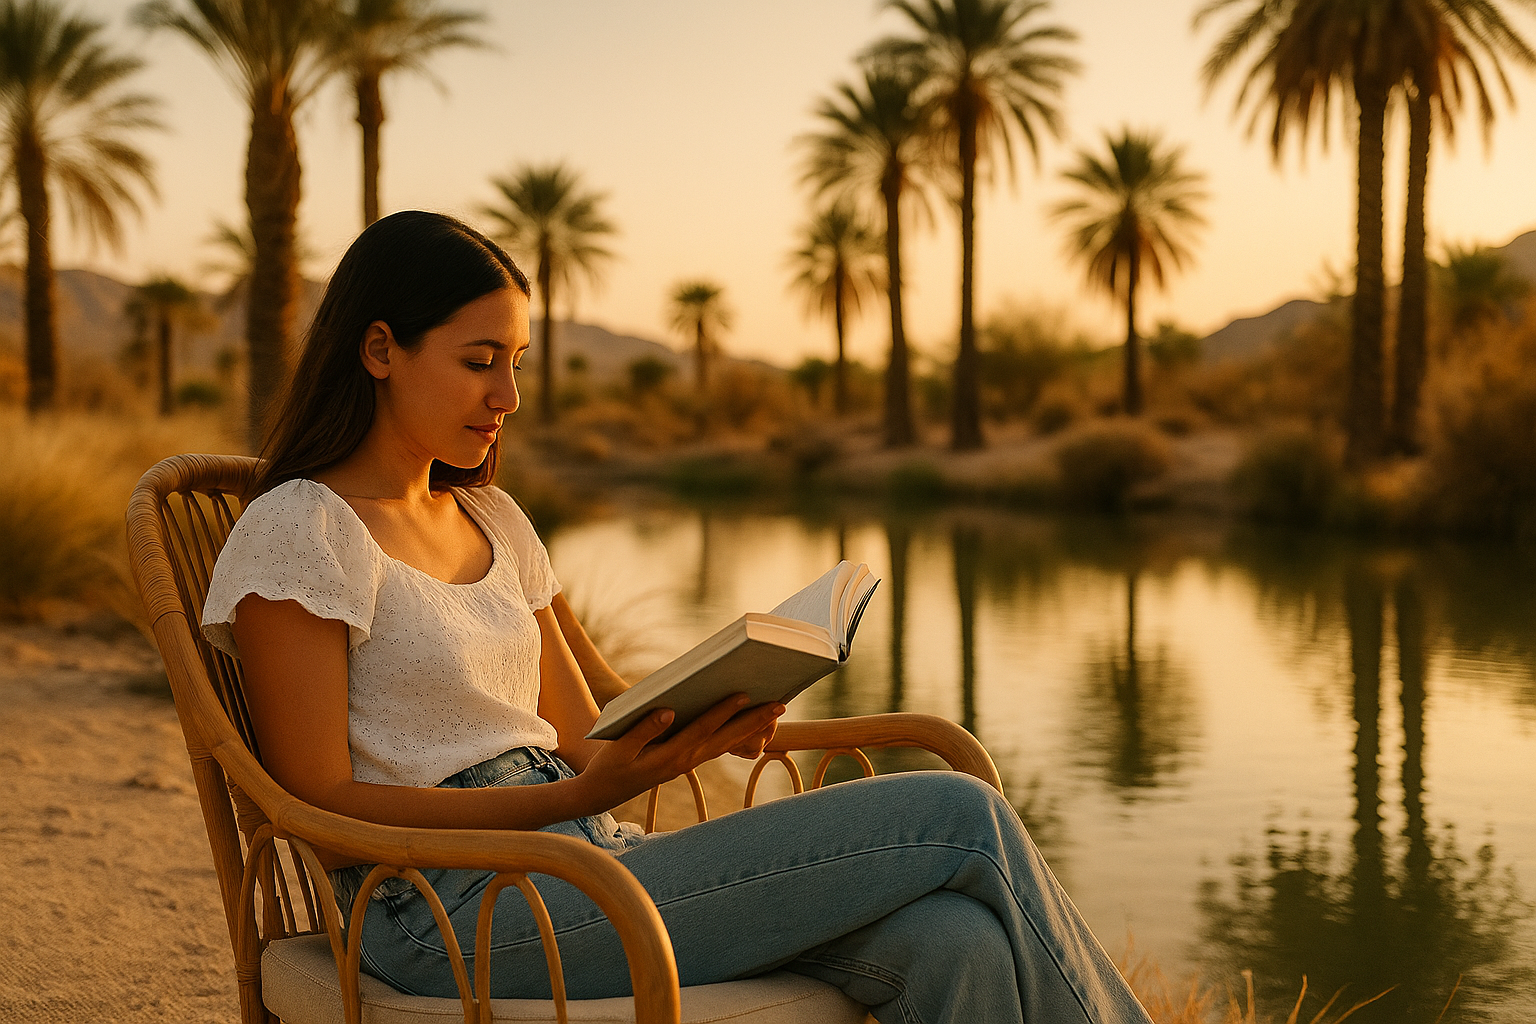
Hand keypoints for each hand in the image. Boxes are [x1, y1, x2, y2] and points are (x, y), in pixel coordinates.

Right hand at [576, 693, 781, 809]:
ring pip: (727, 743)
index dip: (723, 712)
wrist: (603, 792)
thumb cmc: (609, 767)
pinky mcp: (687, 760)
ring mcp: (689, 762)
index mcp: (671, 757)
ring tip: (775, 710)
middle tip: (781, 704)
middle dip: (755, 721)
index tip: (743, 695)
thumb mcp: (618, 750)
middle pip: (727, 738)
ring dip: (752, 727)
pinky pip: (718, 746)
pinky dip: (737, 734)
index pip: (703, 730)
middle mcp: (686, 760)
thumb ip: (642, 730)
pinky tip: (750, 721)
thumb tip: (668, 712)